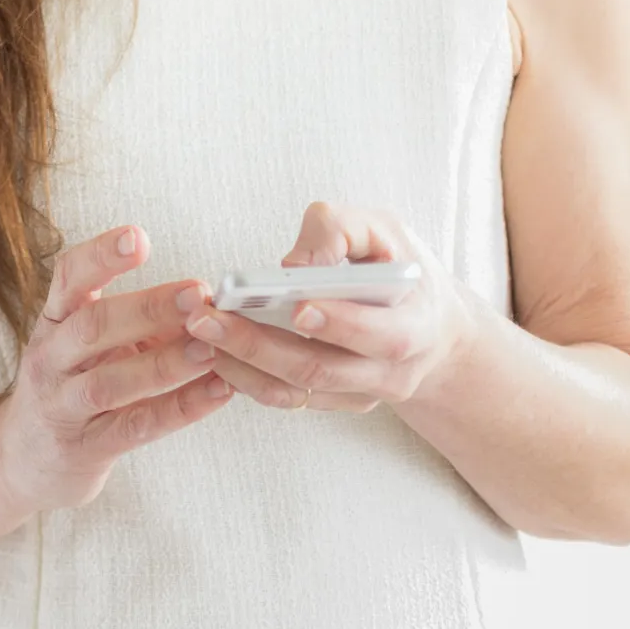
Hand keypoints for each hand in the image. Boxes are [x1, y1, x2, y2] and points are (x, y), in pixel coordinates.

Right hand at [0, 224, 234, 513]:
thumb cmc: (70, 386)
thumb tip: (204, 300)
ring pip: (110, 383)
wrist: (23, 461)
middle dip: (147, 308)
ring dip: (164, 363)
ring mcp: (63, 407)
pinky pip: (135, 427)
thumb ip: (137, 320)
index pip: (68, 277)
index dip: (100, 254)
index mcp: (54, 320)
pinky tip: (216, 392)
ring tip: (209, 348)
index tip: (138, 237)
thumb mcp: (87, 344)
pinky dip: (179, 409)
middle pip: (92, 326)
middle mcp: (51, 359)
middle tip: (196, 294)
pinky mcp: (85, 449)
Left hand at [182, 203, 477, 411]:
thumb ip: (342, 231)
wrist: (431, 324)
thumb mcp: (386, 230)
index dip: (338, 322)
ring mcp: (360, 393)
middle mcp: (390, 372)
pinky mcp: (333, 400)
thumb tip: (293, 265)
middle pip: (320, 367)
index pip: (378, 334)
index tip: (295, 306)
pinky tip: (212, 349)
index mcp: (417, 326)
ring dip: (241, 364)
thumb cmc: (399, 265)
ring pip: (296, 389)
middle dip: (258, 344)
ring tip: (198, 332)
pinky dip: (246, 377)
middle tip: (208, 319)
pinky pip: (286, 397)